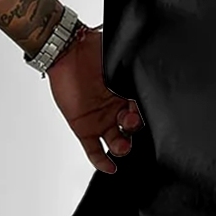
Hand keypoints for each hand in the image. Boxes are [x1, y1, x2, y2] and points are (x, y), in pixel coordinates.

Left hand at [46, 24, 143, 173]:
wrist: (66, 50)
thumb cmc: (92, 48)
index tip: (145, 110)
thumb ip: (132, 61)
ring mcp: (102, 120)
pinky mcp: (84, 128)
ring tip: (122, 145)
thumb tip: (149, 54)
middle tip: (129, 121)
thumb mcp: (118, 54)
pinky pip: (94, 150)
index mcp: (130, 92)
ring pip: (118, 142)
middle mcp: (118, 108)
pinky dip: (102, 161)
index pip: (145, 109)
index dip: (148, 112)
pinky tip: (110, 167)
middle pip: (133, 129)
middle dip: (134, 130)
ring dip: (122, 147)